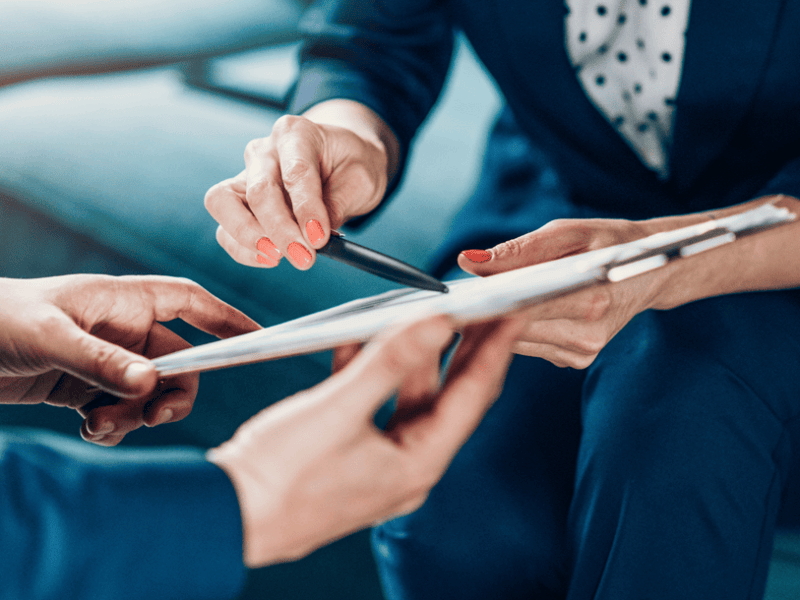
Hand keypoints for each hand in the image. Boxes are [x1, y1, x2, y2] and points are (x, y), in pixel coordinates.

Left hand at [0, 274, 258, 444]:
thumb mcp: (49, 337)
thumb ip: (101, 361)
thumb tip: (154, 384)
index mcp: (122, 302)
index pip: (189, 304)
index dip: (226, 319)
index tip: (256, 339)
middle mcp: (121, 330)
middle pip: (178, 362)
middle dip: (173, 392)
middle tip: (155, 416)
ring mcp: (105, 361)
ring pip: (150, 393)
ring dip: (135, 416)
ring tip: (98, 426)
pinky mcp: (84, 389)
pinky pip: (120, 412)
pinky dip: (113, 427)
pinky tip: (87, 429)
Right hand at [204, 100, 397, 270]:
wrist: (340, 161)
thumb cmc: (350, 165)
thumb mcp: (360, 179)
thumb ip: (337, 204)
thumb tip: (314, 237)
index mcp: (296, 134)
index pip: (296, 172)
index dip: (306, 208)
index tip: (320, 238)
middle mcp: (263, 151)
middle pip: (258, 190)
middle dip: (280, 230)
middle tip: (303, 257)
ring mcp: (244, 175)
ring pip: (223, 204)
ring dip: (249, 238)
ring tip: (280, 257)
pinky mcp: (236, 202)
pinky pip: (225, 228)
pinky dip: (243, 249)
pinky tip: (271, 258)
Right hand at [207, 313, 521, 567]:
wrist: (224, 517)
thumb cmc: (279, 476)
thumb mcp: (338, 409)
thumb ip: (390, 362)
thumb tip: (438, 322)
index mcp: (417, 463)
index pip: (473, 395)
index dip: (496, 348)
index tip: (514, 310)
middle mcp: (407, 466)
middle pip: (447, 396)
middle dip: (464, 348)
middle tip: (480, 305)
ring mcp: (379, 462)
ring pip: (408, 397)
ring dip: (411, 356)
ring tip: (419, 313)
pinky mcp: (350, 453)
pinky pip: (374, 405)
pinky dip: (373, 371)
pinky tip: (360, 341)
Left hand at [458, 217, 656, 368]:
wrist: (652, 269)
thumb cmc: (609, 243)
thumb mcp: (566, 233)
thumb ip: (517, 251)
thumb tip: (468, 262)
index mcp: (591, 299)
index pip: (521, 308)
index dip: (484, 304)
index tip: (456, 296)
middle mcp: (587, 334)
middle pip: (514, 330)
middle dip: (485, 313)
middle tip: (459, 296)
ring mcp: (582, 352)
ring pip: (516, 342)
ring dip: (496, 323)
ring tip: (483, 300)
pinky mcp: (576, 360)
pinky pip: (530, 346)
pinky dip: (515, 330)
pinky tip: (513, 312)